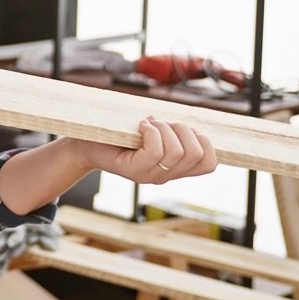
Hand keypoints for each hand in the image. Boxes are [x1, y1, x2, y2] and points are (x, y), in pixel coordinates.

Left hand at [74, 116, 217, 184]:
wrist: (88, 144)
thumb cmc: (122, 134)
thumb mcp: (154, 132)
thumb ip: (174, 133)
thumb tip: (194, 125)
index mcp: (176, 168)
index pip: (210, 165)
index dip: (207, 143)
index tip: (187, 129)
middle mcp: (166, 176)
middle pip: (196, 154)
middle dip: (184, 129)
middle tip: (163, 123)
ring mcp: (150, 176)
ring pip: (177, 152)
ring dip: (166, 129)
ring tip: (149, 124)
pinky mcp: (134, 171)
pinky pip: (155, 151)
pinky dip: (151, 132)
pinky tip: (141, 126)